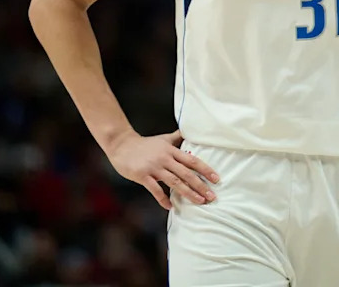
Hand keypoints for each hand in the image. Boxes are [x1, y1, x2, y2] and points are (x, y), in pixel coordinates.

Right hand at [105, 129, 219, 208]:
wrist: (121, 145)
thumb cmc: (145, 144)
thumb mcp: (163, 139)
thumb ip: (176, 137)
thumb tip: (189, 131)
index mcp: (171, 150)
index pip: (192, 160)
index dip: (206, 170)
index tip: (216, 179)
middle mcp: (165, 158)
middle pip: (186, 173)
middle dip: (201, 185)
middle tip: (212, 196)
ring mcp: (154, 167)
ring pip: (174, 182)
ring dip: (188, 193)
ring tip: (199, 202)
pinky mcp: (142, 175)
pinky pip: (155, 190)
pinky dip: (163, 199)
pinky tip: (171, 207)